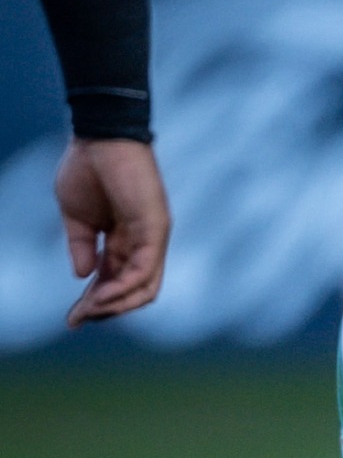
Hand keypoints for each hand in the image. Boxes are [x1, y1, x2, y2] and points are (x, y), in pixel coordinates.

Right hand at [56, 138, 170, 326]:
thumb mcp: (77, 217)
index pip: (117, 281)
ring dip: (113, 306)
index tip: (72, 319)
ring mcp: (153, 235)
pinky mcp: (156, 227)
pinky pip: (144, 269)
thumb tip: (83, 276)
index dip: (95, 303)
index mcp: (125, 238)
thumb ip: (82, 246)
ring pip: (144, 287)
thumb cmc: (87, 169)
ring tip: (87, 311)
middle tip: (78, 319)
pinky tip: (99, 297)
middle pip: (135, 291)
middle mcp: (144, 240)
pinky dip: (123, 289)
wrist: (98, 137)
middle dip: (105, 310)